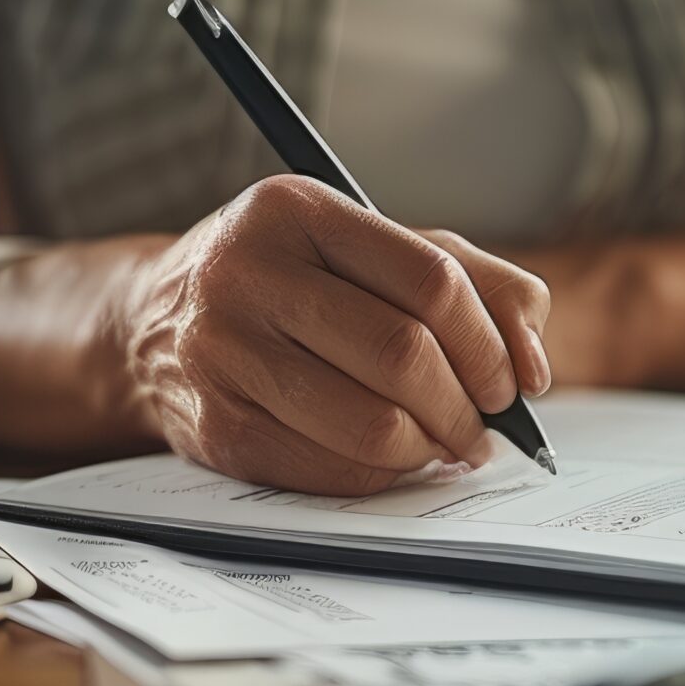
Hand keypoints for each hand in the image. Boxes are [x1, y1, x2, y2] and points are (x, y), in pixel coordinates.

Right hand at [111, 177, 551, 495]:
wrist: (151, 323)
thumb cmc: (289, 279)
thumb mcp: (371, 246)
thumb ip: (475, 280)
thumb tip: (533, 365)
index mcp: (297, 210)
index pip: (431, 281)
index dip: (490, 343)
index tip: (510, 380)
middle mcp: (249, 273)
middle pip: (403, 355)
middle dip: (466, 407)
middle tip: (483, 429)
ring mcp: (222, 353)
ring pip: (370, 424)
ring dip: (430, 448)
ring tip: (444, 446)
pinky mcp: (215, 427)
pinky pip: (329, 469)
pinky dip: (381, 475)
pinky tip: (391, 458)